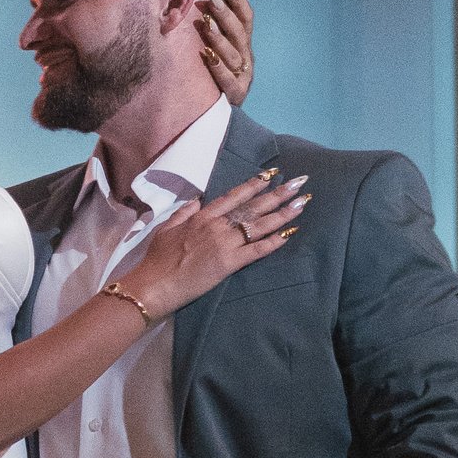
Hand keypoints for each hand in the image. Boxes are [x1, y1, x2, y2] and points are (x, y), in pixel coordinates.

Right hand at [117, 169, 307, 317]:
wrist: (155, 284)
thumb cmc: (158, 259)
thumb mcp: (166, 229)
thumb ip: (183, 213)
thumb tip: (196, 201)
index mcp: (202, 217)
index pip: (233, 196)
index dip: (253, 184)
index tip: (270, 174)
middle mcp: (217, 226)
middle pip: (252, 206)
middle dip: (277, 194)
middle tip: (298, 182)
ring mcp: (225, 244)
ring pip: (259, 225)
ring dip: (283, 213)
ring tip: (301, 203)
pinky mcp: (229, 263)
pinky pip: (257, 250)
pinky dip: (275, 241)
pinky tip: (290, 234)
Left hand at [196, 0, 254, 103]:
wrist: (222, 113)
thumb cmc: (216, 72)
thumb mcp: (220, 47)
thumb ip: (220, 25)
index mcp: (244, 44)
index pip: (246, 19)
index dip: (238, 1)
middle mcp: (246, 58)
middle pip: (240, 33)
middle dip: (226, 14)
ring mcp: (242, 76)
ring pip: (234, 55)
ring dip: (220, 38)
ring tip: (206, 23)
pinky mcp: (235, 94)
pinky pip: (228, 81)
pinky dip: (218, 67)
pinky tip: (206, 55)